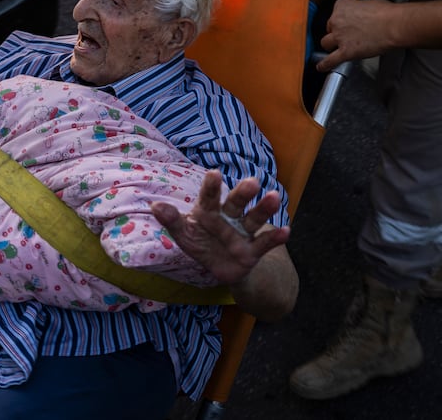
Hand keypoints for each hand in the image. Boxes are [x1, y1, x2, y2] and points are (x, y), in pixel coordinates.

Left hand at [150, 170, 289, 285]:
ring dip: (264, 208)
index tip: (214, 174)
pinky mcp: (254, 250)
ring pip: (255, 218)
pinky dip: (276, 237)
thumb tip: (155, 205)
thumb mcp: (185, 235)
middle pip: (237, 202)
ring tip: (275, 197)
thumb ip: (172, 221)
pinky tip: (286, 231)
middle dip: (244, 193)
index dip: (212, 187)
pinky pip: (265, 242)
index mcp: (209, 211)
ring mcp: (243, 232)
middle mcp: (230, 216)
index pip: (210, 197)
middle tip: (252, 182)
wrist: (221, 268)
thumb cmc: (201, 244)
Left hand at [316, 0, 395, 71]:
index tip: (347, 24)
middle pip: (329, 29)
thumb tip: (358, 17)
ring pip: (326, 43)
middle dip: (337, 33)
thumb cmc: (386, 13)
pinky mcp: (346, 51)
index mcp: (342, 5)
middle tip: (347, 35)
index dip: (342, 21)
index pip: (335, 14)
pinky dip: (325, 65)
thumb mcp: (367, 4)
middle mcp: (337, 20)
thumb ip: (357, 11)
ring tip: (336, 49)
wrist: (394, 24)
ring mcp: (340, 37)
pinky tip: (322, 67)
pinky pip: (330, 60)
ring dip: (331, 46)